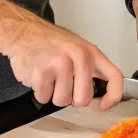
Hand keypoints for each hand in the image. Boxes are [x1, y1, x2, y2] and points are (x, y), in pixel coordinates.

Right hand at [4, 14, 124, 110]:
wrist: (23, 31)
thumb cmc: (49, 42)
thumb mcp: (77, 48)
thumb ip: (89, 69)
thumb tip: (100, 94)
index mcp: (91, 52)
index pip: (114, 77)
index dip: (112, 96)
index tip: (103, 105)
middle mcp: (79, 57)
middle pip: (83, 99)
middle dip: (71, 98)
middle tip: (63, 84)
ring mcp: (60, 64)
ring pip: (61, 101)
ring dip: (52, 94)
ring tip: (49, 76)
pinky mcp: (42, 72)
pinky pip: (44, 98)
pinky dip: (39, 91)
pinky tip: (38, 75)